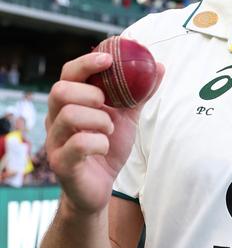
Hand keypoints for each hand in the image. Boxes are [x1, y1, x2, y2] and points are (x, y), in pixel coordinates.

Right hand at [45, 51, 163, 215]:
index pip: (68, 73)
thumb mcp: (126, 118)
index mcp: (70, 103)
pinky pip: (77, 144)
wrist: (100, 188)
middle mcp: (56, 119)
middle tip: (106, 103)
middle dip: (89, 93)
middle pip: (59, 90)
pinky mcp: (61, 163)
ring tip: (109, 130)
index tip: (107, 59)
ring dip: (98, 119)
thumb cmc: (108, 149)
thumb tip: (159, 66)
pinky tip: (104, 147)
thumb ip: (139, 94)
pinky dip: (98, 143)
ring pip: (68, 115)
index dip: (86, 63)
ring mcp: (56, 141)